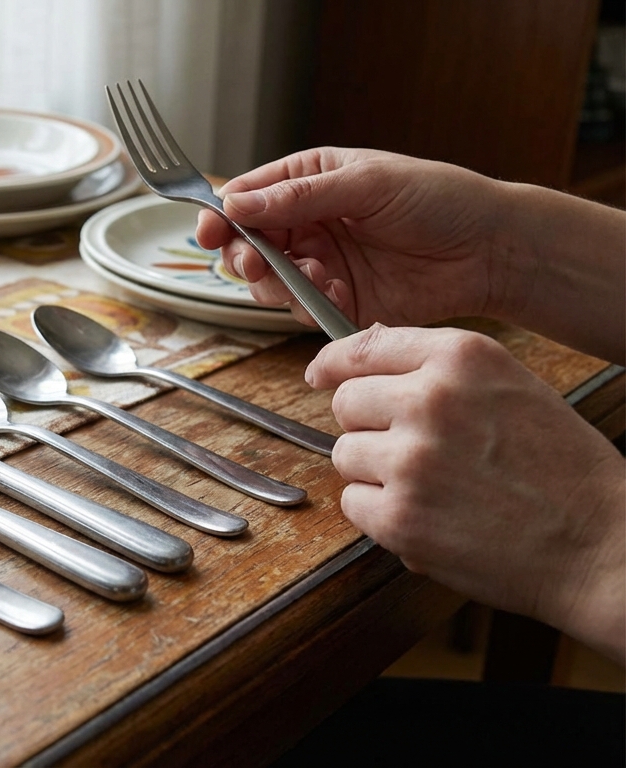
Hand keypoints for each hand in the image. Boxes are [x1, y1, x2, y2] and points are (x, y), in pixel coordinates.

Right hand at [194, 148, 511, 329]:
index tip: (209, 230)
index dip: (222, 214)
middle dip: (244, 255)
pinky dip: (309, 305)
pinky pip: (301, 309)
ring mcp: (320, 264)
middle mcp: (308, 223)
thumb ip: (300, 196)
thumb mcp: (366, 184)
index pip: (247, 196)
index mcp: (310, 181)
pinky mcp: (337, 301)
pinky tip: (337, 292)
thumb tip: (237, 203)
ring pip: (267, 281)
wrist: (489, 250)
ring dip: (278, 283)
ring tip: (313, 277)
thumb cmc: (439, 199)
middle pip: (246, 243)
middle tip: (258, 262)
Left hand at [309, 324, 624, 661]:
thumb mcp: (510, 387)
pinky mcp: (398, 516)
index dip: (335, 364)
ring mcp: (410, 460)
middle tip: (414, 451)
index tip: (322, 375)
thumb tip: (362, 354)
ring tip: (434, 488)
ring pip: (345, 454)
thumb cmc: (562, 469)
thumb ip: (439, 370)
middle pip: (346, 403)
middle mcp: (430, 400)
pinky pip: (353, 504)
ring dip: (375, 473)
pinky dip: (381, 515)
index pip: (363, 346)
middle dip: (368, 427)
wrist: (600, 544)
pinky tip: (431, 516)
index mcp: (461, 358)